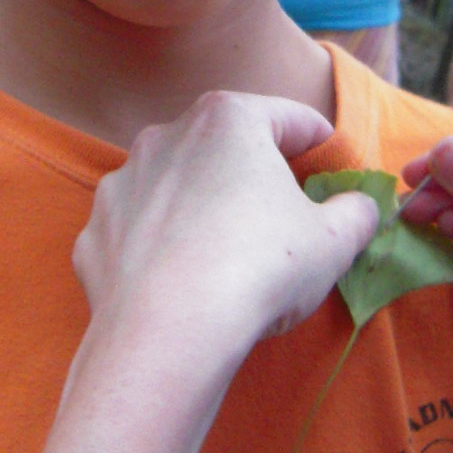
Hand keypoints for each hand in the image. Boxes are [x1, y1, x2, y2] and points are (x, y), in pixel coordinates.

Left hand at [71, 93, 379, 398]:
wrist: (163, 334)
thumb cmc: (259, 269)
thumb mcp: (334, 241)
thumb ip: (356, 212)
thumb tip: (359, 207)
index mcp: (228, 119)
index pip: (292, 119)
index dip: (323, 147)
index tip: (336, 175)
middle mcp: (166, 136)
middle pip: (227, 148)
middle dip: (256, 176)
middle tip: (285, 220)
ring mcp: (121, 184)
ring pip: (178, 188)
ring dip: (203, 210)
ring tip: (227, 258)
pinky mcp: (93, 234)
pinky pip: (141, 233)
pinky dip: (161, 250)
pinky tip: (181, 285)